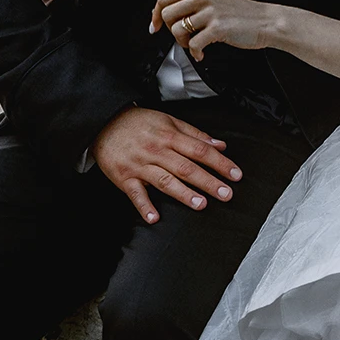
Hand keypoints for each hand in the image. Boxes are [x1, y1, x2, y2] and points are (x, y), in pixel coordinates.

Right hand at [91, 106, 241, 223]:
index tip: (235, 175)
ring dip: (183, 193)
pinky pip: (135, 194)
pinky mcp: (124, 178)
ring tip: (200, 204)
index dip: (220, 163)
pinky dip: (144, 206)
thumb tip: (220, 144)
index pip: (200, 150)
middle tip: (226, 194)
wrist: (104, 122)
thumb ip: (195, 134)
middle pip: (186, 167)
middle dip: (208, 182)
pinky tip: (154, 218)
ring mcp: (140, 166)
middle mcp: (157, 151)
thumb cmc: (139, 123)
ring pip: (165, 181)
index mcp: (169, 136)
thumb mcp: (169, 121)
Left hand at [152, 0, 278, 60]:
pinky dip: (195, 54)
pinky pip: (193, 45)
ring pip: (177, 30)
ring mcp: (210, 11)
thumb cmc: (241, 13)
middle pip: (167, 14)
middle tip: (184, 38)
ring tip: (196, 44)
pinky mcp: (217, 27)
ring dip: (183, 43)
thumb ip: (192, 3)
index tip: (155, 26)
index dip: (155, 14)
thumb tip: (165, 15)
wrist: (266, 21)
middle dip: (171, 31)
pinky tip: (203, 53)